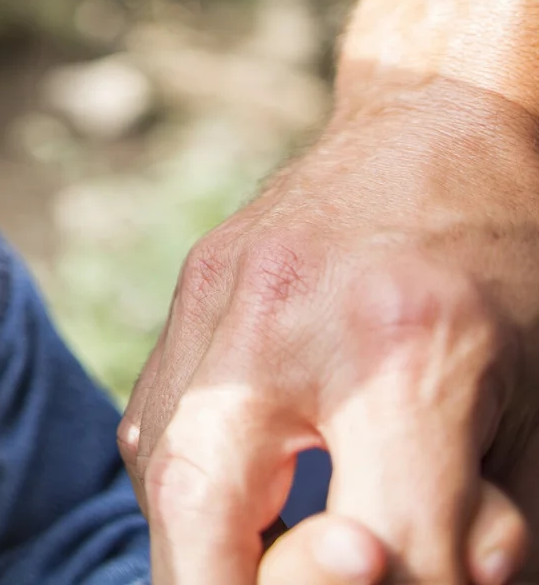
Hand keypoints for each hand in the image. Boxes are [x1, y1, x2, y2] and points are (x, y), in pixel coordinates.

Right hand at [123, 73, 538, 583]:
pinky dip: (196, 491)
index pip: (381, 544)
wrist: (437, 122)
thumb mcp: (537, 404)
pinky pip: (160, 430)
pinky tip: (247, 502)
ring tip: (260, 563)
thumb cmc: (515, 268)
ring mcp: (214, 304)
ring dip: (202, 548)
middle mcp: (283, 322)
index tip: (407, 575)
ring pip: (163, 472)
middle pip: (202, 502)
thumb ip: (492, 522)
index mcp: (407, 352)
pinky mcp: (184, 302)